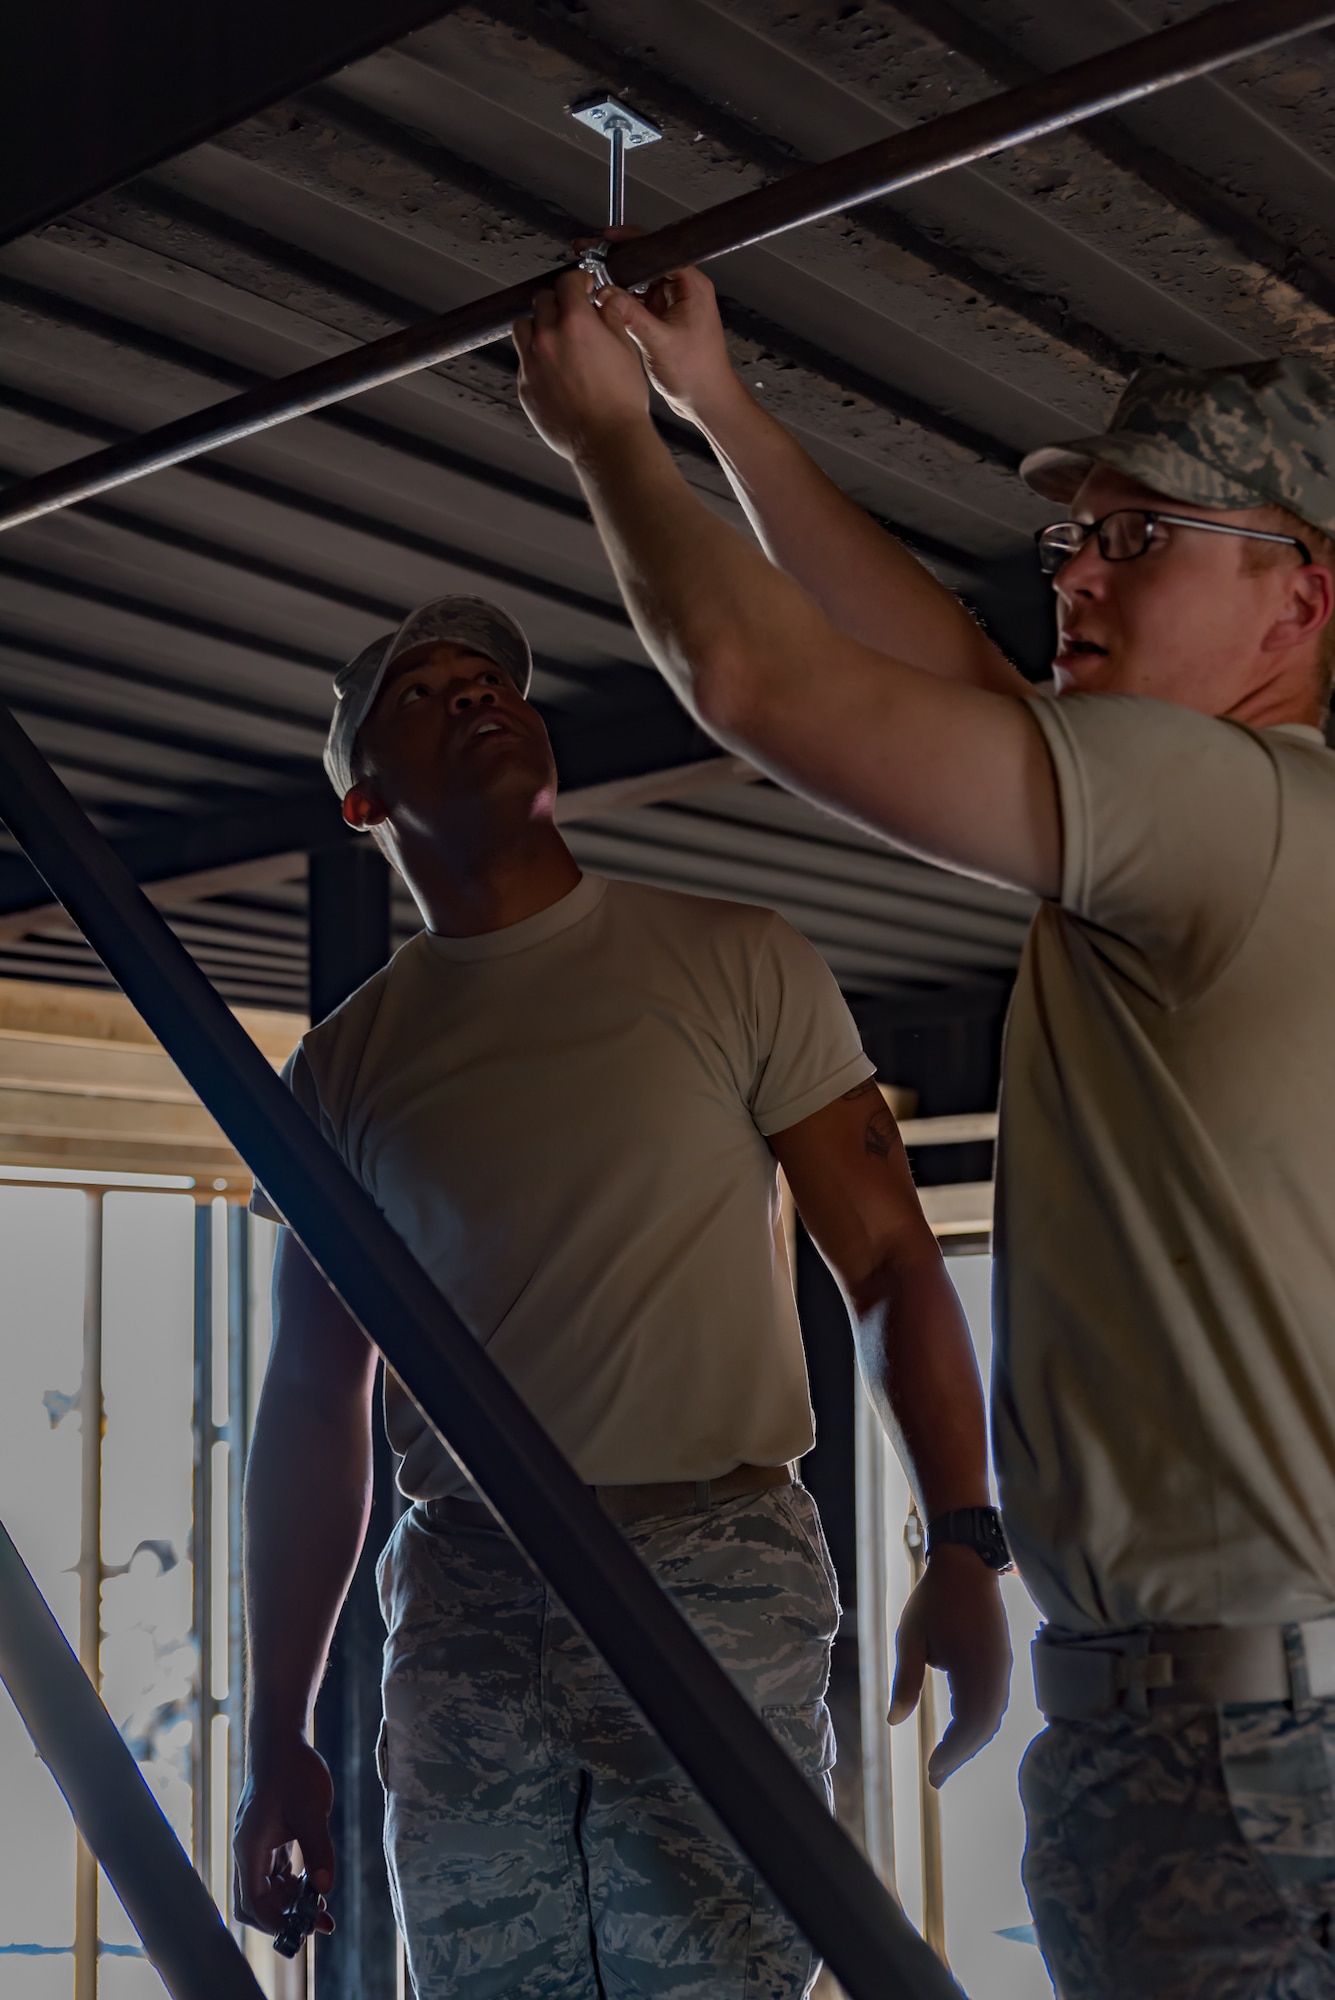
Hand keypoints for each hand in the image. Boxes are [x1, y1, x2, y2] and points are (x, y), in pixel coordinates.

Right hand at [233, 1733, 336, 1937]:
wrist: (281, 1739)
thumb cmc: (294, 1770)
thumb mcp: (312, 1810)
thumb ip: (318, 1850)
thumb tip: (325, 1889)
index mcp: (250, 1849)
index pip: (254, 1903)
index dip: (276, 1922)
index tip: (305, 1930)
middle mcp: (247, 1851)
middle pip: (254, 1904)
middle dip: (283, 1918)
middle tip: (319, 1922)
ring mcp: (256, 1844)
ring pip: (265, 1889)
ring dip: (290, 1902)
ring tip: (323, 1908)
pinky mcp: (267, 1837)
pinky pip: (273, 1873)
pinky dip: (291, 1884)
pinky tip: (314, 1883)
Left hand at [513, 268, 651, 462]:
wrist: (606, 441)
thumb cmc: (620, 402)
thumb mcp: (626, 350)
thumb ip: (611, 319)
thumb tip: (605, 301)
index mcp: (576, 322)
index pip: (566, 282)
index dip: (577, 281)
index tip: (583, 286)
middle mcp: (548, 338)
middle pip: (542, 301)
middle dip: (558, 302)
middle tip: (571, 314)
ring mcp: (532, 362)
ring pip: (524, 327)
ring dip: (538, 326)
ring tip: (556, 340)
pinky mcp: (525, 386)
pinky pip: (524, 360)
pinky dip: (535, 358)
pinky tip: (555, 371)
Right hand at [571, 228, 738, 427]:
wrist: (707, 401)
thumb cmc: (698, 374)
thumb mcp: (659, 341)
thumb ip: (630, 314)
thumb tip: (604, 293)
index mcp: (692, 286)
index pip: (659, 249)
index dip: (630, 241)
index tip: (606, 241)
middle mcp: (685, 290)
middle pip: (647, 262)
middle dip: (619, 261)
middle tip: (592, 258)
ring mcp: (675, 303)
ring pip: (641, 282)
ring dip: (619, 282)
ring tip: (595, 282)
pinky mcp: (666, 318)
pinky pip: (641, 301)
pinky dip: (624, 301)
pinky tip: (607, 304)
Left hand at [887, 1545, 1011, 1786]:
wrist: (967, 1563)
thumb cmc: (934, 1599)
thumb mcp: (910, 1636)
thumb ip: (905, 1679)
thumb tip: (893, 1721)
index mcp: (974, 1667)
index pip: (968, 1725)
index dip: (952, 1753)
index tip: (932, 1774)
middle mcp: (995, 1672)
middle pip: (984, 1727)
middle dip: (961, 1754)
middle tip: (937, 1776)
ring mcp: (1004, 1666)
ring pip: (994, 1716)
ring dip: (972, 1740)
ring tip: (948, 1758)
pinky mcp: (1004, 1659)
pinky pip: (997, 1701)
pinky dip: (982, 1721)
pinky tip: (965, 1729)